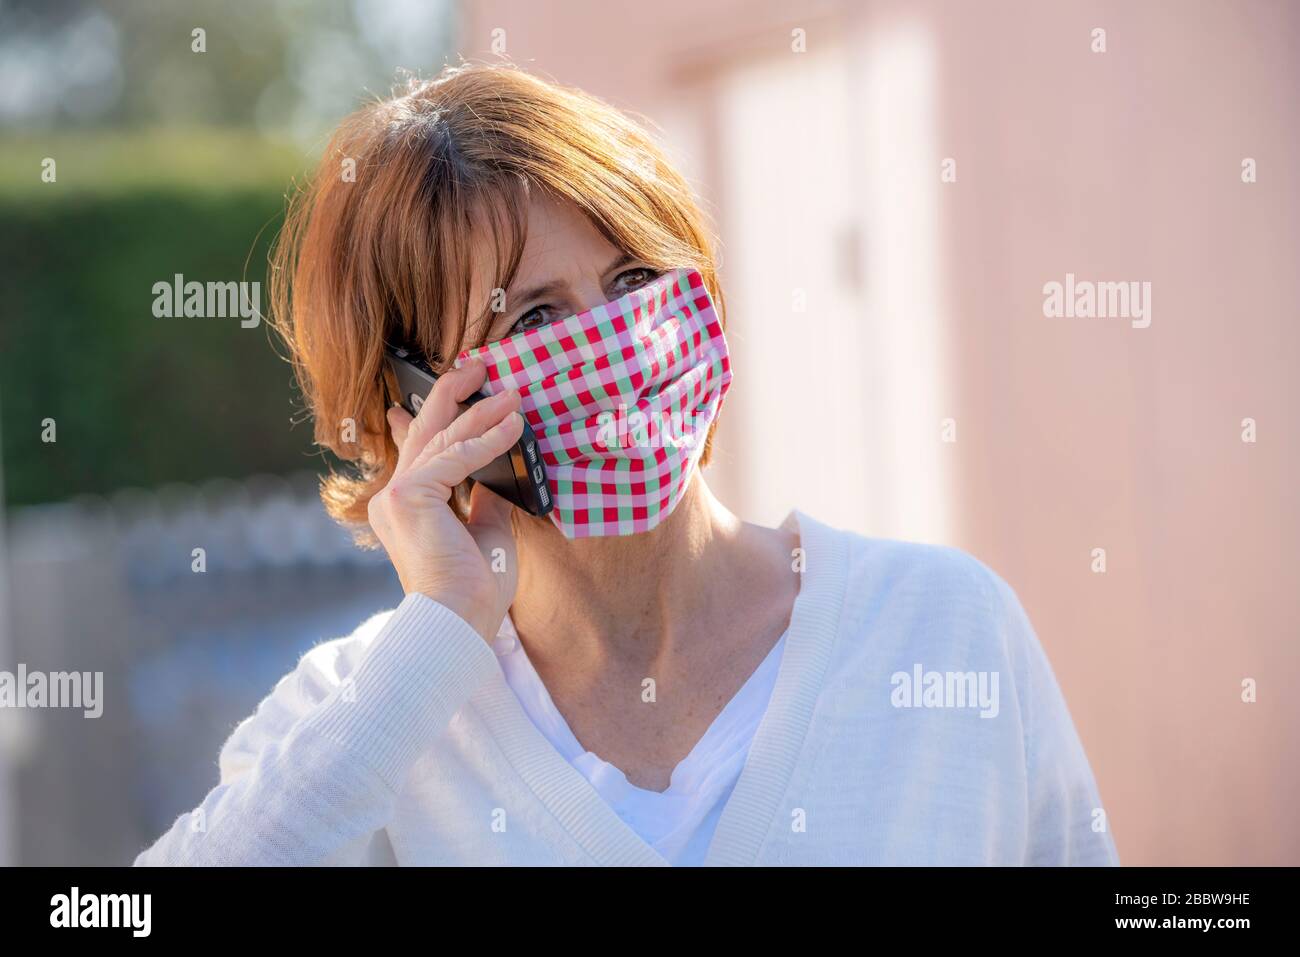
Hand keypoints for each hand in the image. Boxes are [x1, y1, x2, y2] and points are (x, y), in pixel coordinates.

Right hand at [368, 358, 523, 640]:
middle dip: (451, 394)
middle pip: (423, 430)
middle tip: (478, 367)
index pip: (412, 451)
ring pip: (442, 437)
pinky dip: (488, 438)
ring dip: (482, 411)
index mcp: (405, 508)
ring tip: (512, 392)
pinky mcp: (410, 496)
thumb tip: (499, 469)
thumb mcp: (485, 530)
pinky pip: (456, 456)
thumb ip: (484, 496)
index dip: (416, 418)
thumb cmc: (473, 588)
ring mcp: (397, 495)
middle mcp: (393, 497)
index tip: (422, 394)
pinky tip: (514, 424)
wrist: (460, 621)